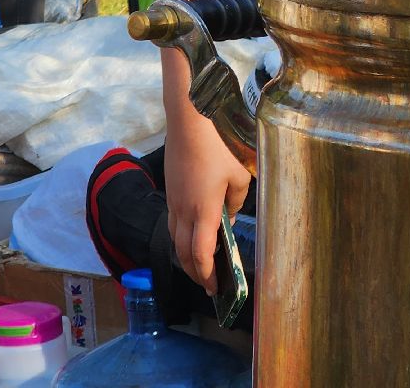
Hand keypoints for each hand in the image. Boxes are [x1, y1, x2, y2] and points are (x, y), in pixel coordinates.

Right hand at [162, 105, 250, 293]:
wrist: (188, 120)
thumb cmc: (218, 146)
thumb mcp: (240, 174)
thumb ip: (237, 200)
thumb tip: (230, 216)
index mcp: (203, 211)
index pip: (200, 255)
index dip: (206, 276)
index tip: (214, 289)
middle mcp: (183, 211)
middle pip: (183, 254)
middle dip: (195, 273)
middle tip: (208, 283)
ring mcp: (173, 201)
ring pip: (174, 239)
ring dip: (186, 256)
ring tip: (201, 263)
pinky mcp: (169, 191)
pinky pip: (172, 224)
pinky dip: (182, 238)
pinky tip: (193, 233)